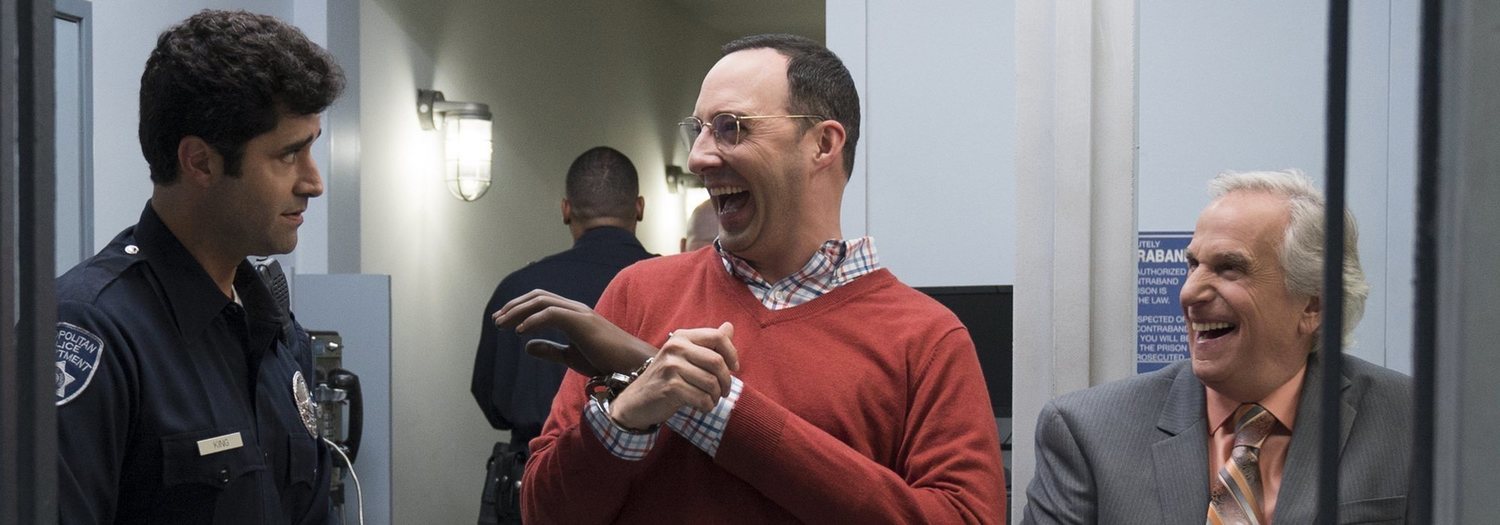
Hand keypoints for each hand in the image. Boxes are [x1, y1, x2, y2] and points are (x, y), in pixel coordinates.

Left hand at [493, 289, 655, 374]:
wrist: (632, 366)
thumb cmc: (606, 361)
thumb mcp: (570, 356)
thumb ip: (550, 350)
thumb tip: (527, 346)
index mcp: (572, 315)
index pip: (541, 303)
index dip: (519, 309)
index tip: (502, 322)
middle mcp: (575, 309)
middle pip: (537, 297)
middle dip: (514, 306)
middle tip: (496, 321)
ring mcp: (579, 313)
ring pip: (542, 302)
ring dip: (518, 311)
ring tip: (502, 325)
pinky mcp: (582, 322)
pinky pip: (552, 314)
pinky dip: (533, 320)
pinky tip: (520, 332)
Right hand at [609, 322, 739, 429]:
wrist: (636, 401)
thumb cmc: (667, 379)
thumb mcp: (686, 357)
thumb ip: (708, 344)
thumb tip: (729, 326)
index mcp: (681, 337)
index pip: (717, 337)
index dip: (732, 353)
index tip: (734, 368)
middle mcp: (675, 347)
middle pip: (717, 362)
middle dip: (726, 381)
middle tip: (724, 391)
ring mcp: (671, 366)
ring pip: (711, 383)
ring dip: (716, 396)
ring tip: (711, 400)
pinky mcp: (670, 387)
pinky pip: (702, 398)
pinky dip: (707, 406)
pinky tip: (702, 407)